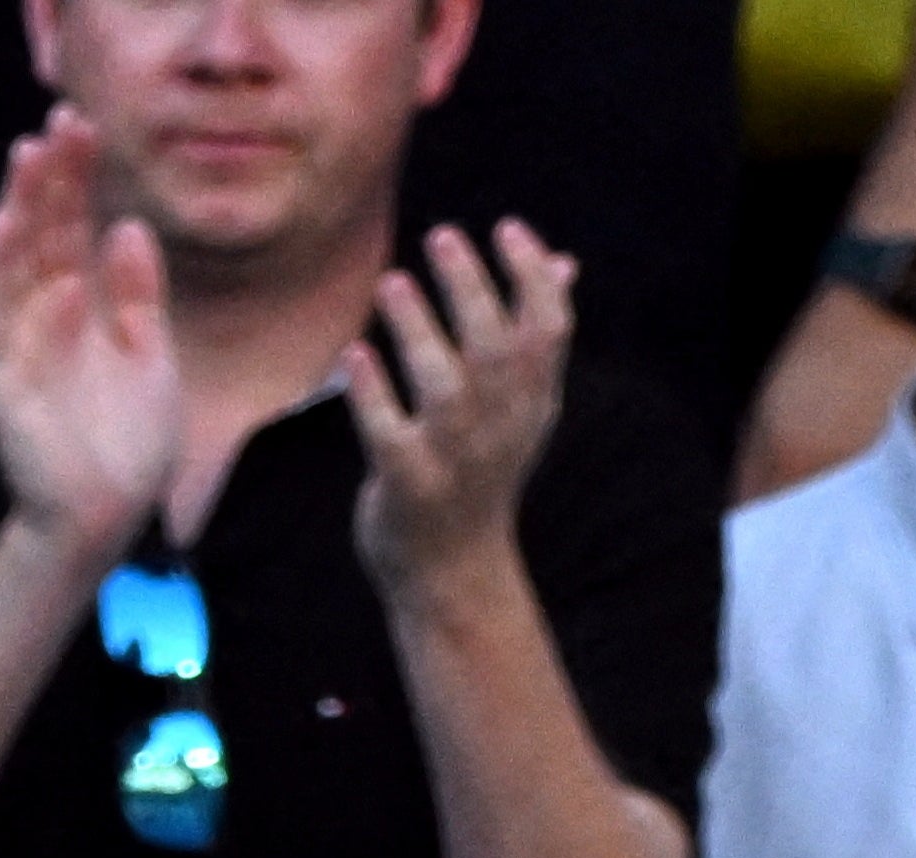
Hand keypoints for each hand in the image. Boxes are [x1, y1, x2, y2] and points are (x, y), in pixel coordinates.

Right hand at [0, 109, 184, 573]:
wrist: (107, 516)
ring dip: (17, 212)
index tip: (85, 128)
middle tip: (55, 123)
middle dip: (48, 182)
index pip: (75, 231)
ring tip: (25, 162)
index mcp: (82, 311)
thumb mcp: (151, 354)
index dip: (79, 181)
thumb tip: (128, 226)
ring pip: (12, 267)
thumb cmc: (129, 445)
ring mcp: (18, 349)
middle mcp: (44, 321)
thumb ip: (138, 294)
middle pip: (43, 237)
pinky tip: (7, 233)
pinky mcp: (0, 382)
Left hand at [348, 220, 575, 594]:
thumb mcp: (522, 409)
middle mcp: (502, 427)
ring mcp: (456, 460)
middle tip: (440, 236)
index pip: (549, 327)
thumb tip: (562, 261)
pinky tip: (353, 354)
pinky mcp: (408, 487)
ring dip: (417, 329)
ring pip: (442, 385)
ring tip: (391, 281)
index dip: (532, 274)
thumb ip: (537, 339)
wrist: (453, 570)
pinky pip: (388, 435)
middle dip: (470, 286)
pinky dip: (371, 395)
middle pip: (496, 346)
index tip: (505, 228)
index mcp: (534, 401)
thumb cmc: (482, 472)